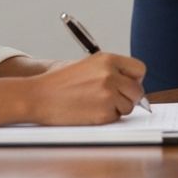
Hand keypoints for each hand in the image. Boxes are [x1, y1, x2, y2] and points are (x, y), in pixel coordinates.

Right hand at [25, 53, 146, 124]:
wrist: (38, 96)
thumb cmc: (60, 83)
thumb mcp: (89, 65)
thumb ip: (112, 70)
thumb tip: (133, 83)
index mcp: (108, 59)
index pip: (139, 69)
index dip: (135, 79)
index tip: (129, 85)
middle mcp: (111, 75)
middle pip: (137, 90)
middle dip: (128, 97)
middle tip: (114, 100)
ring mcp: (108, 94)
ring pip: (129, 106)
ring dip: (117, 108)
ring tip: (96, 104)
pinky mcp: (103, 113)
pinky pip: (116, 118)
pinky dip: (107, 118)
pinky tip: (90, 112)